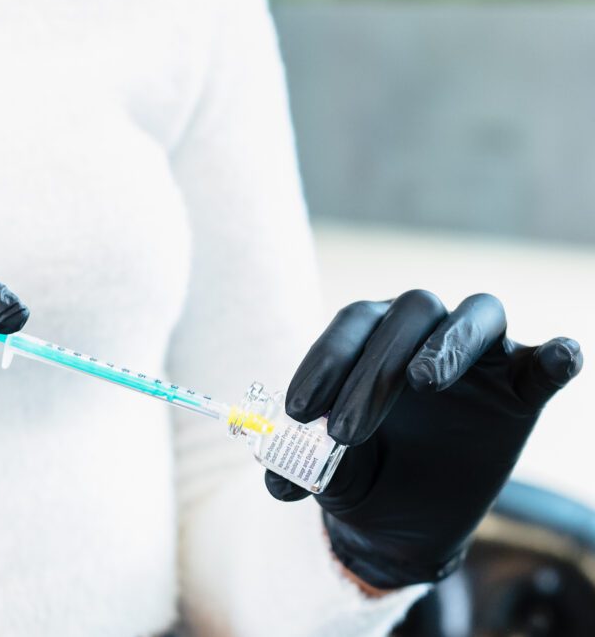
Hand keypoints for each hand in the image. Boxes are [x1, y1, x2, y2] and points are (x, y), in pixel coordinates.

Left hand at [264, 290, 581, 588]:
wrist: (399, 521)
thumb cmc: (355, 474)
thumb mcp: (327, 472)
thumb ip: (306, 464)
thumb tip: (277, 478)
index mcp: (369, 336)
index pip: (351, 325)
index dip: (325, 361)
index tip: (298, 412)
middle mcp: (422, 331)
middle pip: (408, 314)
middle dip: (373, 370)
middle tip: (345, 432)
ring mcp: (477, 356)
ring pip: (477, 312)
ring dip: (450, 341)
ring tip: (422, 380)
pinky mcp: (520, 390)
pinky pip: (544, 362)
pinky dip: (555, 355)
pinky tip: (556, 357)